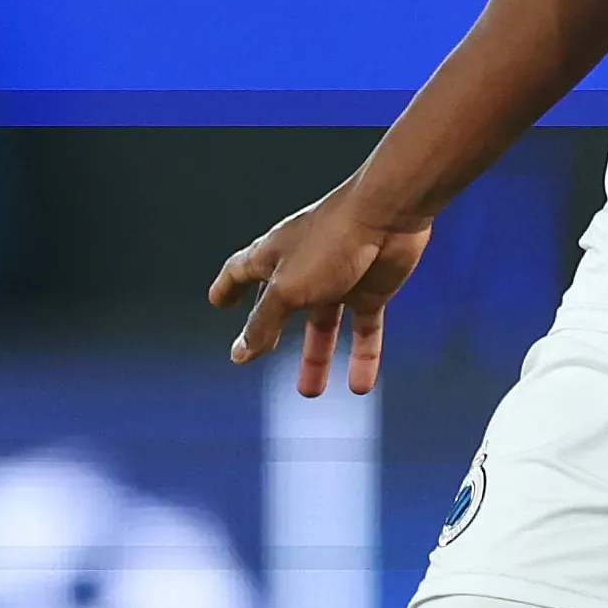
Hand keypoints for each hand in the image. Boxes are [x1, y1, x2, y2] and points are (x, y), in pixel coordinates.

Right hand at [208, 186, 433, 394]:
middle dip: (271, 331)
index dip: (227, 287)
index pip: (240, 270)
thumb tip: (239, 354)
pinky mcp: (371, 290)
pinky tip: (359, 387)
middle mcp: (304, 266)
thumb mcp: (287, 289)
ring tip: (310, 392)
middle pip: (282, 305)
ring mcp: (339, 278)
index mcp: (274, 255)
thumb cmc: (332, 240)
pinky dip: (362, 358)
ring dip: (316, 358)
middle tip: (263, 354)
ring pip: (324, 326)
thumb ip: (263, 323)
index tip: (218, 302)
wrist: (389, 216)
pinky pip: (365, 331)